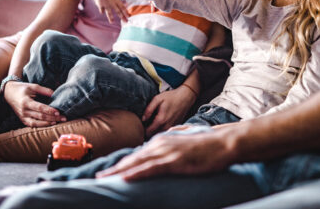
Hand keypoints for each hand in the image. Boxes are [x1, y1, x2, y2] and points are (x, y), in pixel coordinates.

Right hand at [3, 81, 65, 126]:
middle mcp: (24, 110)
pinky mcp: (22, 120)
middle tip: (64, 118)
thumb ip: (44, 90)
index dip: (49, 110)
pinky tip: (49, 123)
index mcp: (26, 101)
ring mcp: (22, 116)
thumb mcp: (33, 86)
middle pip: (40, 116)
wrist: (9, 93)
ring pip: (36, 123)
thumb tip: (55, 94)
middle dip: (53, 118)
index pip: (39, 108)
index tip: (58, 112)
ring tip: (58, 121)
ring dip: (48, 123)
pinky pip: (32, 125)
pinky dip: (41, 125)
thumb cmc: (22, 88)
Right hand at [92, 0, 128, 22]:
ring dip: (111, 17)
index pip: (122, 7)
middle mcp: (112, 3)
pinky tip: (102, 13)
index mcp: (116, 0)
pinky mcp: (100, 4)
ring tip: (112, 22)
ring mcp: (106, 4)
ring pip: (109, 12)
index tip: (128, 17)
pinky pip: (101, 9)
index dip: (126, 12)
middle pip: (118, 11)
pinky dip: (102, 10)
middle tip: (126, 22)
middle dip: (122, 17)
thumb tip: (126, 0)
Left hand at [95, 128, 235, 180]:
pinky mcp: (174, 160)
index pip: (137, 154)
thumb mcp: (183, 144)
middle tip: (97, 177)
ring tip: (103, 179)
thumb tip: (160, 153)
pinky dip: (136, 173)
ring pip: (137, 163)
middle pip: (132, 158)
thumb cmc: (206, 145)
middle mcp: (160, 144)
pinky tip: (125, 177)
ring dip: (119, 171)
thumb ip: (171, 146)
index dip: (121, 163)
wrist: (223, 142)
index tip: (108, 171)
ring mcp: (166, 152)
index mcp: (161, 140)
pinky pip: (151, 168)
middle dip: (114, 168)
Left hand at [142, 86, 196, 137]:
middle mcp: (167, 126)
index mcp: (161, 120)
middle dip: (148, 132)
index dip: (142, 130)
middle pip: (153, 135)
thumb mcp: (158, 99)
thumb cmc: (171, 97)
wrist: (185, 97)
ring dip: (154, 132)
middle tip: (145, 125)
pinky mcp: (175, 127)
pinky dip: (161, 130)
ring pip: (160, 134)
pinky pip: (166, 132)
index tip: (140, 125)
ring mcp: (172, 128)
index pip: (148, 132)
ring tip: (151, 124)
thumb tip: (143, 119)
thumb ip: (149, 109)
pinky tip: (160, 123)